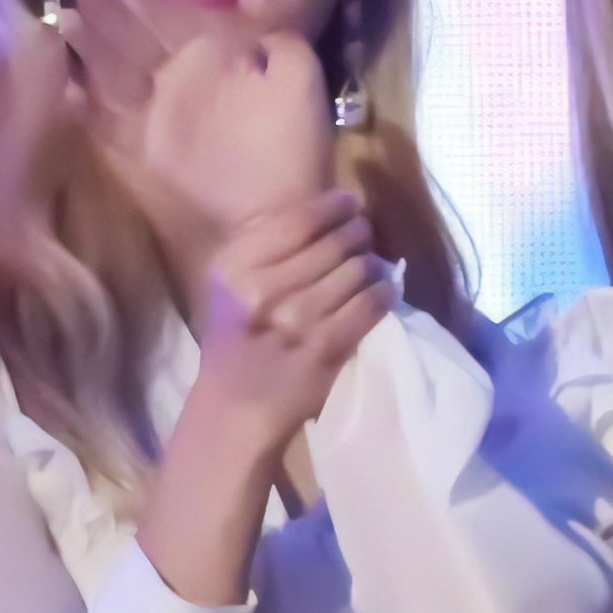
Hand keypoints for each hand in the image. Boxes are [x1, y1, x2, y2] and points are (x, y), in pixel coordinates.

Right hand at [59, 0, 335, 233]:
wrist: (277, 220)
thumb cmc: (293, 148)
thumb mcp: (299, 78)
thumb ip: (275, 29)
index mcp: (215, 55)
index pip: (171, 7)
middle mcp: (178, 78)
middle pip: (132, 31)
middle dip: (105, 3)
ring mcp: (153, 113)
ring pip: (111, 66)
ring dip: (88, 40)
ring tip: (64, 12)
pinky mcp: (135, 148)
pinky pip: (100, 114)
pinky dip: (80, 95)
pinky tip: (60, 73)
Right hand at [196, 190, 394, 455]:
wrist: (236, 408)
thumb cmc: (233, 339)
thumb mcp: (229, 285)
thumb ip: (264, 247)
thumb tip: (324, 210)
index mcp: (235, 269)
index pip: (298, 221)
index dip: (334, 206)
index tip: (349, 203)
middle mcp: (263, 291)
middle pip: (335, 242)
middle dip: (357, 233)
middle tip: (363, 235)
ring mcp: (297, 321)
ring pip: (358, 270)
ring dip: (372, 263)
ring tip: (370, 265)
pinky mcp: (327, 348)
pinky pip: (371, 304)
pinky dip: (383, 292)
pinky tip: (382, 289)